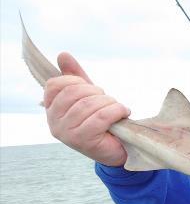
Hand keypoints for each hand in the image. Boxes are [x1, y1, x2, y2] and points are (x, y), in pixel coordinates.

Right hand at [43, 52, 129, 166]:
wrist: (119, 148)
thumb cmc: (102, 121)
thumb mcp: (89, 96)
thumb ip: (76, 77)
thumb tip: (63, 55)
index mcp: (52, 109)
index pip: (55, 84)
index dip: (78, 82)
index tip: (93, 92)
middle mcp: (54, 122)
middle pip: (74, 92)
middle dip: (97, 93)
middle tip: (109, 102)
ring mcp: (66, 133)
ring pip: (89, 104)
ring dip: (110, 103)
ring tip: (117, 110)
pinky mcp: (82, 140)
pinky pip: (100, 117)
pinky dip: (116, 112)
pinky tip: (123, 113)